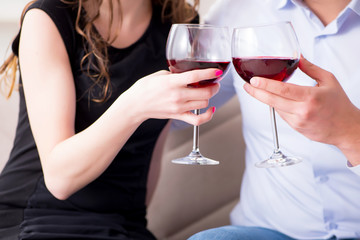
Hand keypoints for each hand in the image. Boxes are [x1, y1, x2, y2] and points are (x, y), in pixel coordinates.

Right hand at [125, 68, 220, 125]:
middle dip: (214, 86)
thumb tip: (189, 73)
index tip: (217, 71)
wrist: (136, 104)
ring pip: (204, 104)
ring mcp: (179, 107)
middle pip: (205, 92)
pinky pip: (197, 120)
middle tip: (214, 82)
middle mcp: (177, 96)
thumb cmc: (145, 88)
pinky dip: (207, 116)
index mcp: (173, 82)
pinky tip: (211, 109)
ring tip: (207, 92)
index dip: (210, 73)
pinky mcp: (178, 116)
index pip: (196, 76)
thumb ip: (177, 74)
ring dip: (209, 97)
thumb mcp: (161, 75)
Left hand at [243, 56, 359, 164]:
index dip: (265, 85)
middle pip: (273, 101)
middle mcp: (303, 111)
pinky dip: (278, 106)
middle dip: (256, 93)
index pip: (282, 90)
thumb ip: (310, 68)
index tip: (253, 81)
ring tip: (261, 90)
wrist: (346, 128)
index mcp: (311, 97)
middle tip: (247, 86)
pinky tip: (279, 100)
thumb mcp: (328, 80)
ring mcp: (298, 121)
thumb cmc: (339, 104)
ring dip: (267, 99)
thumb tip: (297, 56)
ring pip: (276, 108)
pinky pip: (281, 115)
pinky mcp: (296, 128)